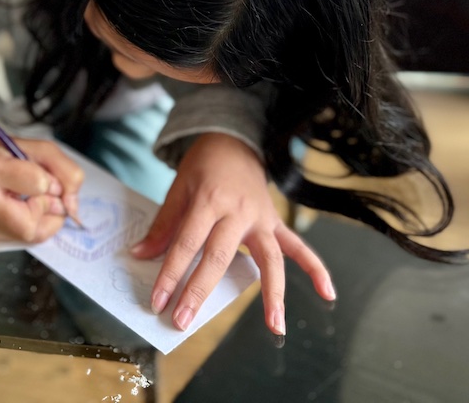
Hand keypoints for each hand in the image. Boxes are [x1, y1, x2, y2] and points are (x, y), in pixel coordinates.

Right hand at [0, 137, 83, 243]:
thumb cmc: (10, 155)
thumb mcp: (42, 150)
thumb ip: (66, 171)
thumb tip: (71, 206)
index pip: (37, 184)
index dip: (50, 181)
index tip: (43, 174)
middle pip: (31, 223)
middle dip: (46, 205)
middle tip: (40, 190)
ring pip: (34, 234)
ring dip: (45, 215)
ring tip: (32, 197)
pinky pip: (30, 238)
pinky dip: (39, 223)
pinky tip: (27, 207)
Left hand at [130, 132, 334, 334]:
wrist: (233, 141)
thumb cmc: (203, 166)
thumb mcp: (179, 187)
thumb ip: (164, 224)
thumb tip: (141, 255)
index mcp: (209, 199)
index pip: (187, 243)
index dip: (171, 273)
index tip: (158, 301)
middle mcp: (238, 211)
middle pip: (219, 256)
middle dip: (200, 290)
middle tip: (183, 320)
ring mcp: (261, 218)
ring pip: (269, 258)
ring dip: (273, 293)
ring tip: (276, 326)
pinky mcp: (275, 222)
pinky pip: (297, 246)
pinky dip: (315, 268)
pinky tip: (327, 292)